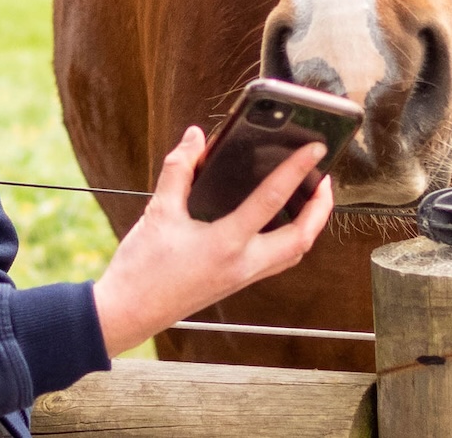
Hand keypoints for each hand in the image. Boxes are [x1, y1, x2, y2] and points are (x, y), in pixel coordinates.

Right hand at [90, 126, 333, 355]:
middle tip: (324, 178)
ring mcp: (241, 278)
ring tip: (310, 198)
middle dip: (321, 208)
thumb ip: (178, 169)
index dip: (296, 170)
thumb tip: (194, 138)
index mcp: (226, 244)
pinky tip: (277, 221)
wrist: (127, 314)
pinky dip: (287, 239)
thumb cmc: (141, 268)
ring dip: (309, 226)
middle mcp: (242, 265)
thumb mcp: (158, 211)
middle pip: (301, 238)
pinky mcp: (235, 284)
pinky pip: (275, 262)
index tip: (314, 149)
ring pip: (292, 254)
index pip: (272, 200)